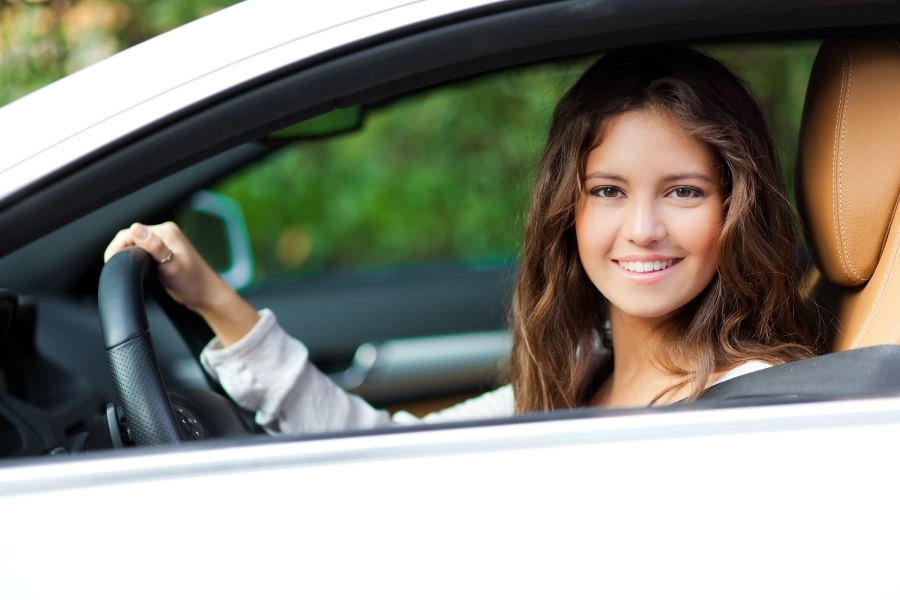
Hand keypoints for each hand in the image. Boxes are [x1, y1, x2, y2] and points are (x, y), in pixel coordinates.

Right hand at [104, 222, 258, 345]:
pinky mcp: (165, 251)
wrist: (207, 295)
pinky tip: (137, 268)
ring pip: (137, 244)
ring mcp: (166, 242)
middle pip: (132, 237)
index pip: (131, 232)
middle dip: (122, 251)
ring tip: (127, 269)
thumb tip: (135, 229)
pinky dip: (137, 258)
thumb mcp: (170, 265)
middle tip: (118, 268)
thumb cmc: (192, 283)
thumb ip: (153, 246)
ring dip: (129, 255)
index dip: (117, 247)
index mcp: (166, 231)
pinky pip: (144, 250)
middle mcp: (166, 233)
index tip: (111, 261)